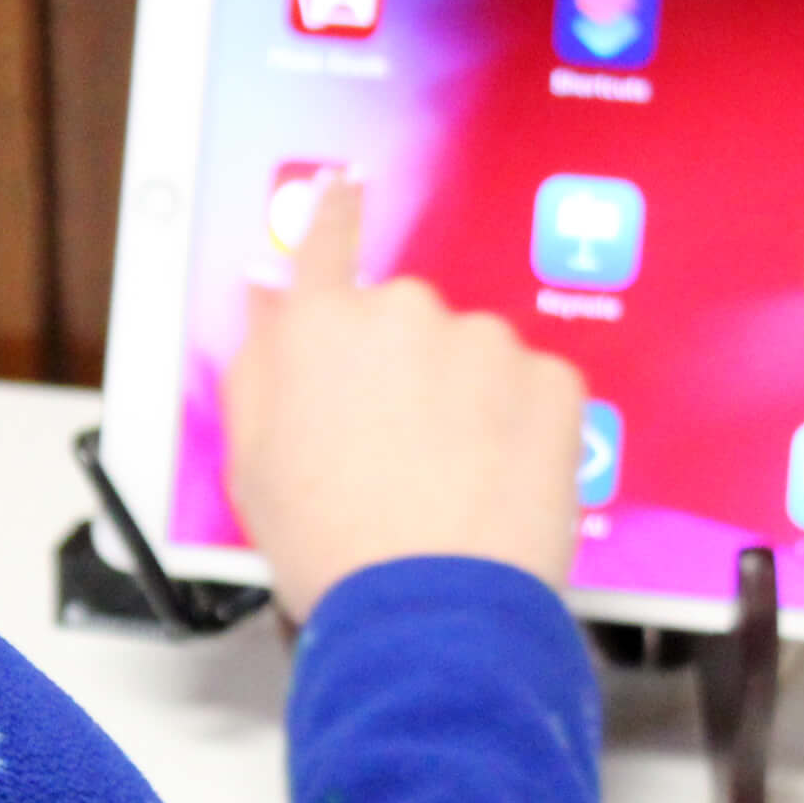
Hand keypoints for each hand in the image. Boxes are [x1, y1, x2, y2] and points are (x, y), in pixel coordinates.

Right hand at [221, 178, 586, 623]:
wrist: (428, 613)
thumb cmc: (333, 548)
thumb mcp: (252, 462)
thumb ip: (258, 368)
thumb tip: (268, 309)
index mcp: (321, 328)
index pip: (327, 239)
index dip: (335, 213)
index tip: (345, 189)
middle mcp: (404, 315)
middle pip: (407, 319)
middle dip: (407, 369)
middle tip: (397, 449)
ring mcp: (485, 344)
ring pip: (477, 357)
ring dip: (469, 401)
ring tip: (451, 482)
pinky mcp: (551, 381)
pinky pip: (536, 388)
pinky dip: (523, 427)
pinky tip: (497, 482)